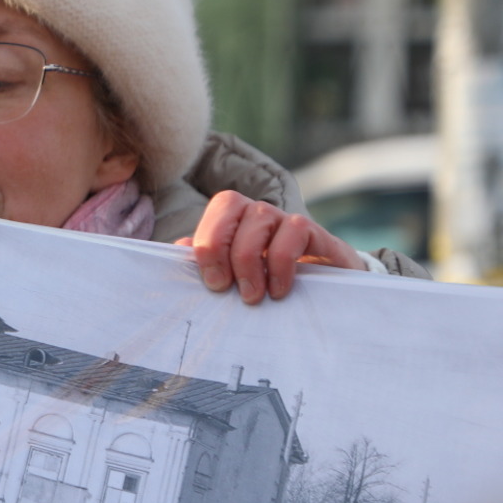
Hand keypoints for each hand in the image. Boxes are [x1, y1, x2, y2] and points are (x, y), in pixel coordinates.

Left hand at [175, 190, 365, 303]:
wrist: (322, 298)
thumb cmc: (266, 289)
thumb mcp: (232, 281)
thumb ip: (206, 264)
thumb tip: (180, 247)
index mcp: (234, 221)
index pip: (215, 209)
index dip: (207, 243)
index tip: (213, 283)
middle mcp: (258, 214)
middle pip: (229, 204)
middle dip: (219, 247)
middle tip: (226, 289)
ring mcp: (286, 220)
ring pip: (259, 217)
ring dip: (249, 261)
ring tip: (253, 297)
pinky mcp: (315, 234)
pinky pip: (294, 231)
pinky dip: (280, 263)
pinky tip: (278, 290)